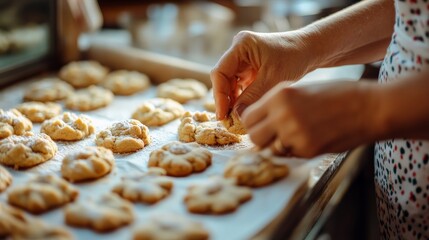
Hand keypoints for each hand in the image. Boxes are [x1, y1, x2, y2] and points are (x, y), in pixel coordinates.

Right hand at [210, 30, 318, 119]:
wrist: (310, 50)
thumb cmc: (295, 57)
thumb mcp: (273, 79)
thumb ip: (253, 97)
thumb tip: (235, 116)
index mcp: (240, 45)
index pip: (220, 72)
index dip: (219, 95)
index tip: (223, 115)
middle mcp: (237, 50)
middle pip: (222, 78)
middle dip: (225, 99)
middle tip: (229, 120)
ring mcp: (241, 59)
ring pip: (229, 83)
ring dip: (232, 100)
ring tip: (237, 118)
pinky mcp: (248, 68)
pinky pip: (238, 85)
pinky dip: (240, 98)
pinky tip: (244, 110)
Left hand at [241, 80, 378, 157]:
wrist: (370, 108)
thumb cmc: (338, 95)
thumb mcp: (302, 89)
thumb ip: (278, 103)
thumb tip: (260, 118)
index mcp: (280, 96)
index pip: (248, 117)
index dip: (253, 123)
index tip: (261, 124)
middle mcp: (283, 115)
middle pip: (254, 137)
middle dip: (261, 137)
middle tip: (272, 134)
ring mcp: (295, 135)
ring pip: (270, 150)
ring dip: (277, 146)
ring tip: (294, 136)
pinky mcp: (308, 151)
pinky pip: (290, 155)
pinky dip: (295, 150)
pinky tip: (310, 139)